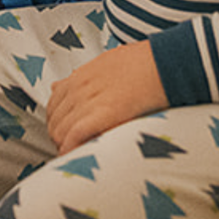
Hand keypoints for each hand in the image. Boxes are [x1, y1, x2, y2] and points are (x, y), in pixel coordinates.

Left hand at [44, 40, 168, 153]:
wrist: (165, 63)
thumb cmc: (143, 63)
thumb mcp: (105, 62)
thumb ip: (80, 77)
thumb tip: (58, 86)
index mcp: (80, 75)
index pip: (53, 103)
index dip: (57, 121)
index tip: (64, 131)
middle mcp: (80, 87)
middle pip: (55, 120)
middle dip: (59, 136)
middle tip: (69, 146)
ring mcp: (90, 99)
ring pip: (61, 130)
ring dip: (64, 145)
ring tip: (74, 154)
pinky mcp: (104, 113)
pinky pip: (75, 135)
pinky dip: (70, 148)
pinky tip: (73, 156)